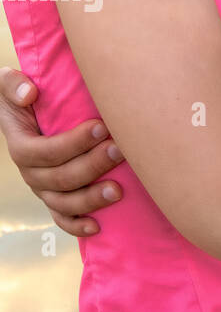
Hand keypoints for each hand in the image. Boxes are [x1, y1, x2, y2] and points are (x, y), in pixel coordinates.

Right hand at [0, 66, 120, 236]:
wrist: (32, 112)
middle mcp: (32, 172)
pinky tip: (97, 226)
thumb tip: (29, 93)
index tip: (101, 126)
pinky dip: (77, 226)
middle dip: (91, 166)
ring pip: (64, 202)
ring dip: (90, 198)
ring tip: (118, 190)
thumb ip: (12, 85)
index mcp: (22, 146)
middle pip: (59, 178)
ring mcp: (44, 189)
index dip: (71, 143)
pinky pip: (63, 219)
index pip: (42, 152)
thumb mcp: (10, 85)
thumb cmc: (28, 96)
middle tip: (120, 151)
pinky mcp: (57, 197)